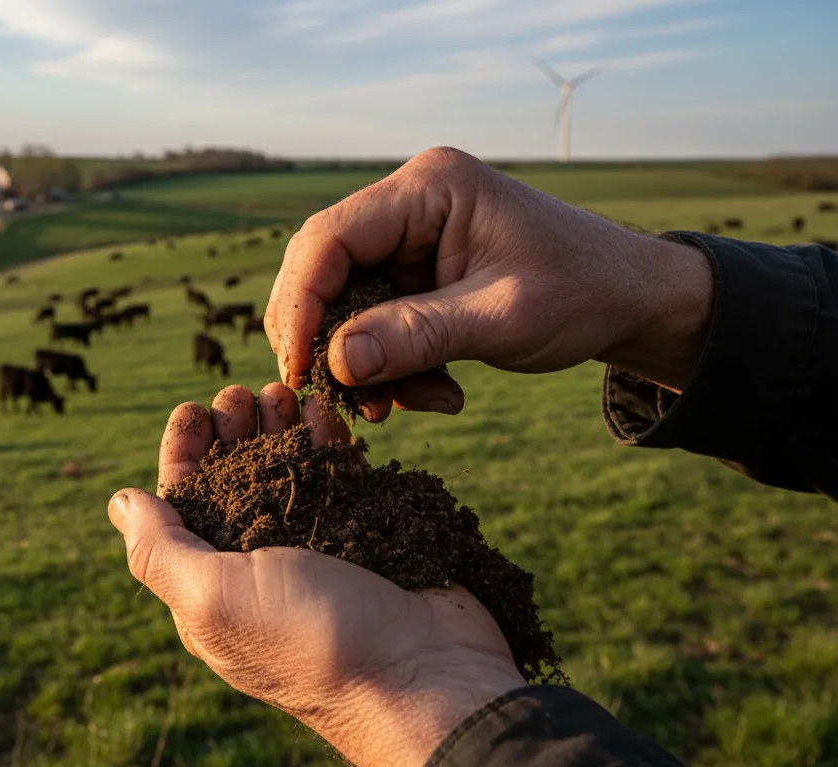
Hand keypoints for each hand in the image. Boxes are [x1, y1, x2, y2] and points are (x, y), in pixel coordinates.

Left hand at [107, 383, 526, 766]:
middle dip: (234, 431)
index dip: (183, 455)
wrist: (425, 678)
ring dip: (280, 428)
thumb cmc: (311, 642)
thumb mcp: (214, 597)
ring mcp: (318, 552)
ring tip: (285, 390)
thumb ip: (161, 549)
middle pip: (235, 482)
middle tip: (244, 393)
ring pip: (289, 473)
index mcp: (213, 588)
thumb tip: (119, 503)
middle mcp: (260, 570)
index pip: (182, 507)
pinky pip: (340, 478)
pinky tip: (325, 411)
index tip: (194, 409)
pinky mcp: (368, 535)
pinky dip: (329, 442)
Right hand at [264, 146, 713, 419]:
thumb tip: (335, 362)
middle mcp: (410, 203)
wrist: (634, 302)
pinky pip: (376, 321)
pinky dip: (391, 365)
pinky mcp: (418, 273)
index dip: (302, 304)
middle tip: (334, 399)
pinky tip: (435, 393)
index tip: (303, 369)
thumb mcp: (502, 319)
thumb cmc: (584, 293)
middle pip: (324, 270)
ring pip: (345, 304)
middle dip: (327, 340)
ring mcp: (411, 238)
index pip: (329, 238)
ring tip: (400, 407)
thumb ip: (417, 336)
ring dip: (363, 364)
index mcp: (428, 188)